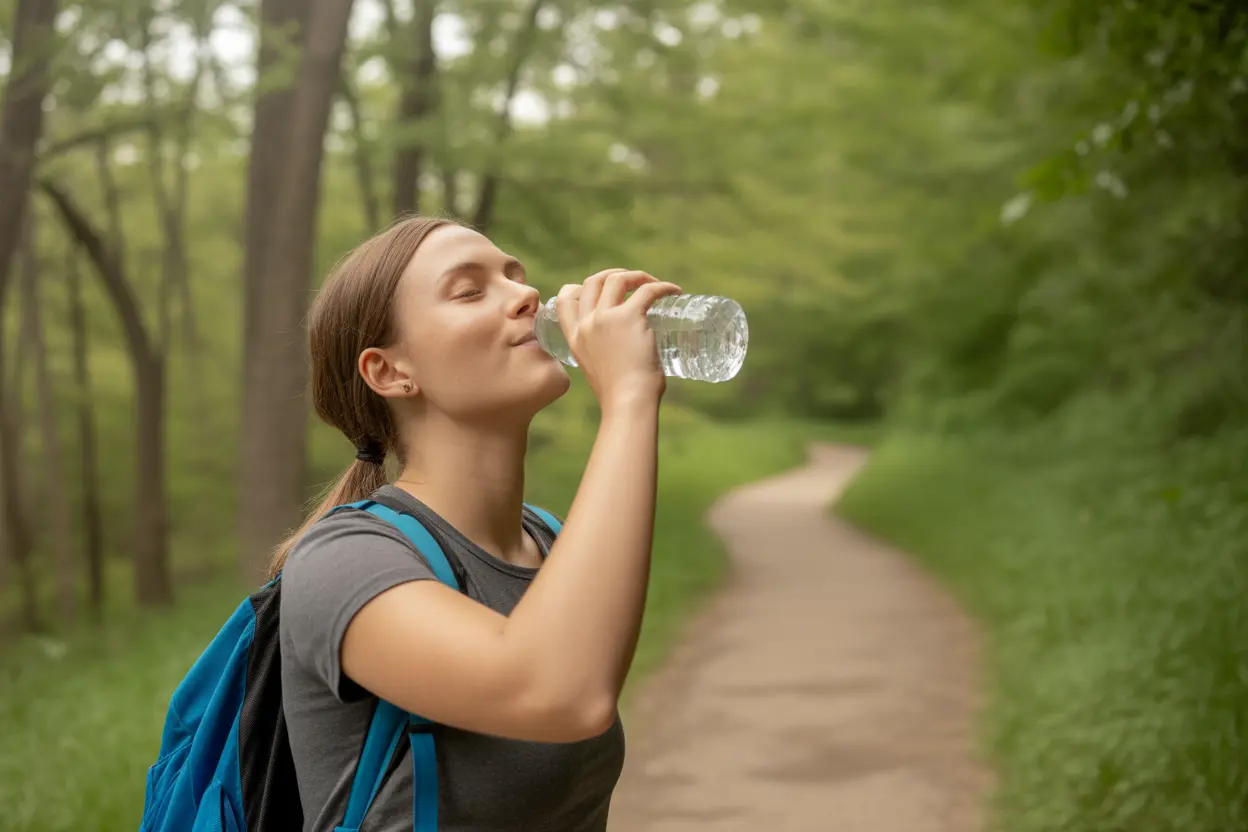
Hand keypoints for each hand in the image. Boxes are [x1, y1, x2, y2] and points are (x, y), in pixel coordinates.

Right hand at [555, 269, 682, 410]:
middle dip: (612, 274)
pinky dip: (662, 286)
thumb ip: (603, 353)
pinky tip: (674, 291)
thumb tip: (626, 348)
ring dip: (636, 276)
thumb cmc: (620, 395)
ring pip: (617, 279)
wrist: (628, 402)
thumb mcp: (598, 369)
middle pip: (593, 281)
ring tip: (653, 284)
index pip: (565, 300)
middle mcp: (586, 324)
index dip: (579, 287)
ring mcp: (605, 318)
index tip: (599, 288)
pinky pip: (647, 290)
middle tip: (632, 282)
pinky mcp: (629, 317)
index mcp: (576, 338)